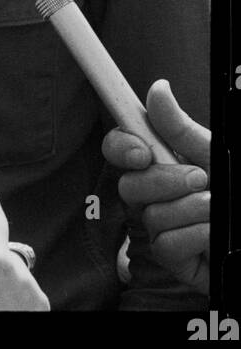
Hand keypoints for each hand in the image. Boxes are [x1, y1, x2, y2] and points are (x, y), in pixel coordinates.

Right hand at [102, 79, 209, 292]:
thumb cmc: (237, 190)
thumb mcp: (213, 153)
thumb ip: (181, 129)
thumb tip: (157, 91)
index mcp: (161, 161)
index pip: (119, 148)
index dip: (121, 148)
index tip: (141, 153)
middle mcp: (155, 193)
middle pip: (129, 184)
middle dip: (165, 181)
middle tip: (200, 179)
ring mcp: (161, 225)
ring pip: (150, 215)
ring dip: (190, 210)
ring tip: (215, 209)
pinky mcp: (171, 257)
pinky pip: (166, 245)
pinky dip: (196, 236)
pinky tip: (212, 233)